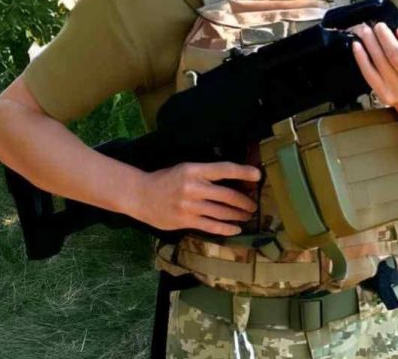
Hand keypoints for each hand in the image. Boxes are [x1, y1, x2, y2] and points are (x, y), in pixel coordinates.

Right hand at [133, 161, 259, 236]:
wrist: (140, 195)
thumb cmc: (166, 179)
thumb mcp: (186, 169)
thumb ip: (205, 174)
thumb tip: (231, 180)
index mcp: (195, 170)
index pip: (225, 169)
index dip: (243, 172)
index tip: (258, 176)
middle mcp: (194, 187)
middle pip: (227, 194)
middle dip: (244, 201)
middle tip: (253, 205)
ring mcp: (190, 205)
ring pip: (221, 212)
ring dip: (238, 215)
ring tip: (247, 216)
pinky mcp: (186, 221)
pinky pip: (211, 226)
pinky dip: (226, 228)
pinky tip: (235, 229)